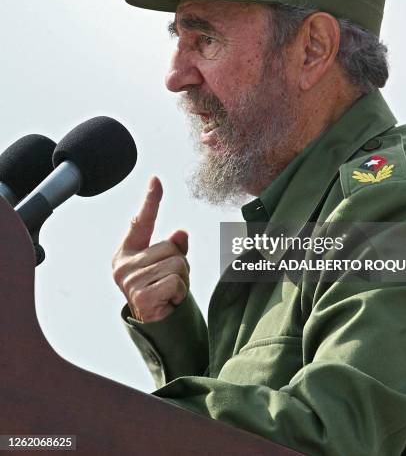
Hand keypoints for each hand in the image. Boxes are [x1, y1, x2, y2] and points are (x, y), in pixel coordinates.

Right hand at [112, 176, 188, 321]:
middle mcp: (123, 264)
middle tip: (169, 283)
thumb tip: (180, 232)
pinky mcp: (141, 297)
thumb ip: (173, 246)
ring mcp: (130, 281)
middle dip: (180, 265)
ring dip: (182, 280)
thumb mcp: (169, 264)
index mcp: (127, 252)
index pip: (141, 221)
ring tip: (169, 293)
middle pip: (171, 247)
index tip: (157, 178)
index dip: (150, 200)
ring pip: (177, 263)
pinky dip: (180, 293)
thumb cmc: (162, 292)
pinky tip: (168, 303)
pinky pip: (176, 281)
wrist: (158, 328)